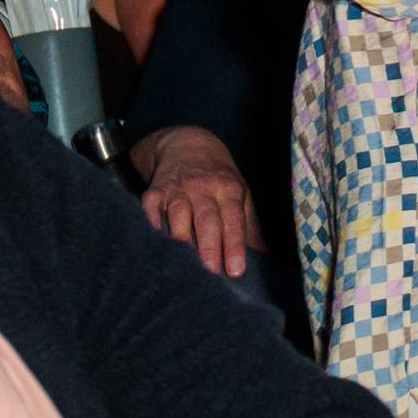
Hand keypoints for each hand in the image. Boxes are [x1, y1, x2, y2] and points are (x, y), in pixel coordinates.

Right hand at [137, 126, 265, 276]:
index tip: (236, 270)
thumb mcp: (240, 193)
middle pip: (207, 219)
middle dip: (209, 246)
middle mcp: (203, 188)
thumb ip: (250, 227)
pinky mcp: (154, 191)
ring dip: (181, 239)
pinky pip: (151, 210)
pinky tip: (154, 244)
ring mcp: (177, 189)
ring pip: (179, 215)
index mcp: (229, 190)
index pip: (234, 220)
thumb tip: (266, 258)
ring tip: (183, 266)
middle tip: (212, 273)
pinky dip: (152, 225)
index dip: (235, 245)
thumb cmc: (218, 178)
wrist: (187, 144)